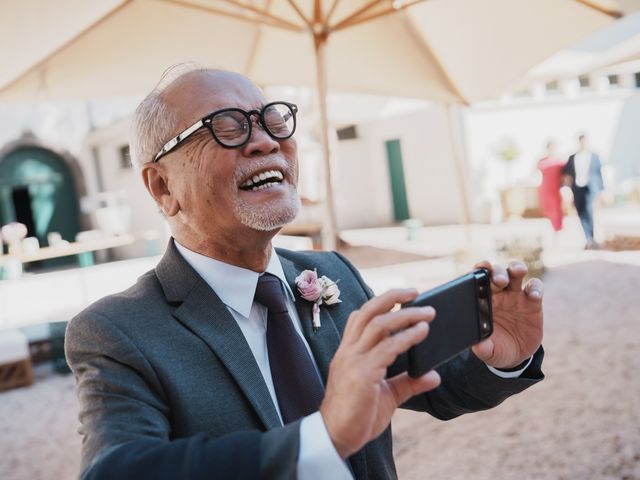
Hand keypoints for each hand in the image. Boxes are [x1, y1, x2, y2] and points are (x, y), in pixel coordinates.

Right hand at [320, 289, 440, 458]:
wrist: (336, 437)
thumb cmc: (356, 417)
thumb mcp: (387, 396)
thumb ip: (408, 383)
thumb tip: (433, 376)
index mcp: (348, 352)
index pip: (359, 317)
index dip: (379, 303)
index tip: (400, 297)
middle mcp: (348, 352)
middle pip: (367, 311)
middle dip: (391, 296)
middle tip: (415, 291)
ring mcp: (354, 361)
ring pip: (379, 324)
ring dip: (405, 315)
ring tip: (427, 313)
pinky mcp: (363, 374)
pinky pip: (388, 348)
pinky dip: (407, 337)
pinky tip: (422, 333)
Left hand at [471, 260, 543, 368]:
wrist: (516, 356)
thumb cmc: (496, 348)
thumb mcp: (489, 351)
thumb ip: (483, 348)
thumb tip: (479, 347)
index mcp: (482, 300)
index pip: (478, 279)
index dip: (479, 270)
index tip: (481, 268)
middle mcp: (498, 293)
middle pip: (497, 272)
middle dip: (498, 272)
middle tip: (499, 280)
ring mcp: (516, 295)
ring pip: (515, 273)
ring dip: (516, 268)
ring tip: (518, 271)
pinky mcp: (533, 302)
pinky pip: (535, 287)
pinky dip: (535, 288)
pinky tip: (534, 295)